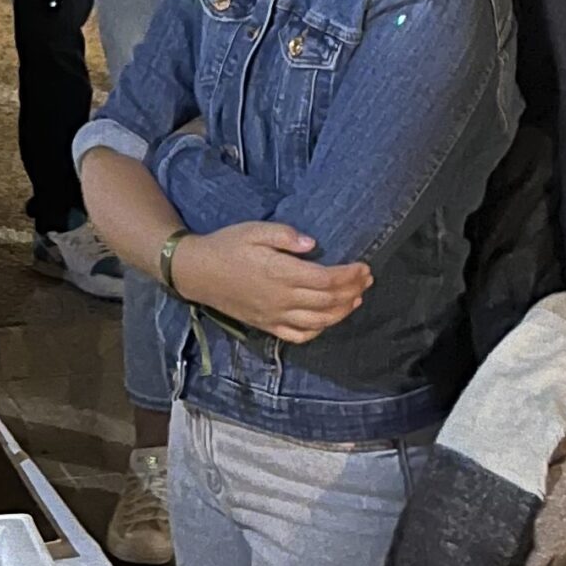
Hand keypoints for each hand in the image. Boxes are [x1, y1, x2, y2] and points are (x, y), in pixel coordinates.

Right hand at [169, 221, 371, 344]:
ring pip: (319, 321)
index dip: (350, 275)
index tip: (363, 266)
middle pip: (328, 300)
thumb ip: (286, 235)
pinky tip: (328, 319)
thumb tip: (313, 243)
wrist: (198, 272)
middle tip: (367, 279)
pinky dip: (319, 330)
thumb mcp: (255, 229)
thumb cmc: (227, 246)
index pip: (327, 279)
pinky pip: (299, 335)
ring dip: (342, 311)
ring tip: (356, 298)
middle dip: (353, 290)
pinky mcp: (267, 325)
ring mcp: (275, 315)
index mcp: (281, 272)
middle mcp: (281, 298)